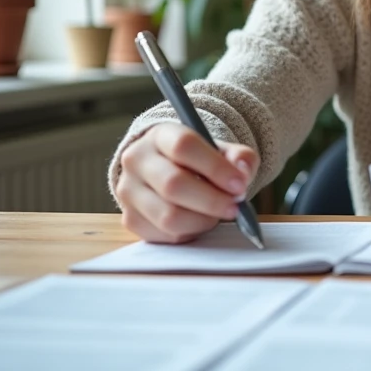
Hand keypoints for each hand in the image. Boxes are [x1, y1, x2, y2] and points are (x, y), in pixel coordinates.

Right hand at [115, 122, 259, 243]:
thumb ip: (239, 157)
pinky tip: (199, 222)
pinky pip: (164, 235)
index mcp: (160, 135)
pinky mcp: (130, 219)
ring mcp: (128, 191)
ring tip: (217, 214)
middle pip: (173, 184)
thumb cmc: (198, 161)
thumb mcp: (221, 151)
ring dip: (202, 220)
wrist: (168, 171)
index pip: (184, 146)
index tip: (239, 185)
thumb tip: (242, 172)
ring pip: (168, 216)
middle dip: (212, 201)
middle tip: (235, 207)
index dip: (215, 168)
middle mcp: (137, 160)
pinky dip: (189, 233)